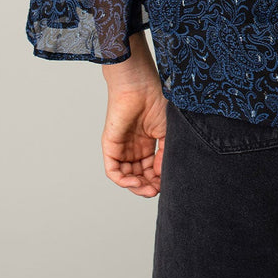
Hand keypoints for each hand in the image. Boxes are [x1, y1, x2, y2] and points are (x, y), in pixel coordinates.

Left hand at [101, 81, 166, 197]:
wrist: (139, 86)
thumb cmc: (155, 101)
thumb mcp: (166, 132)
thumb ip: (165, 155)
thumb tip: (162, 175)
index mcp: (146, 143)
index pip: (150, 170)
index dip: (158, 180)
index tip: (167, 184)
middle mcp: (133, 148)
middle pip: (138, 176)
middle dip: (147, 186)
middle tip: (157, 191)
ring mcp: (121, 148)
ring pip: (126, 177)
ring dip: (136, 187)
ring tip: (148, 189)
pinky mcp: (110, 146)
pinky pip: (113, 171)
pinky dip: (123, 181)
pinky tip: (136, 182)